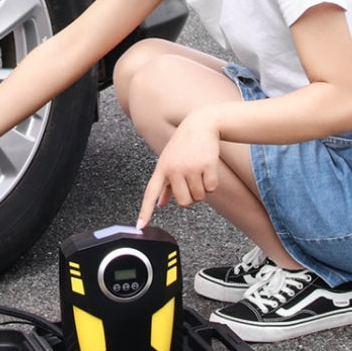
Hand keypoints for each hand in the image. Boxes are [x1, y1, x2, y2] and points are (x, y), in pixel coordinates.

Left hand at [136, 111, 220, 227]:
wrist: (200, 124)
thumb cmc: (183, 145)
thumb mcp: (168, 162)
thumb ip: (165, 185)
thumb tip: (161, 204)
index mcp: (161, 169)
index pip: (150, 193)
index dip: (145, 211)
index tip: (140, 226)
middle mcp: (174, 169)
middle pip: (184, 202)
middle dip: (190, 197)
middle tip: (191, 183)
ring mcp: (190, 167)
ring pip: (199, 197)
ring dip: (202, 190)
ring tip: (199, 173)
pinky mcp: (207, 165)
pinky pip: (211, 188)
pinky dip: (212, 183)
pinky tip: (207, 170)